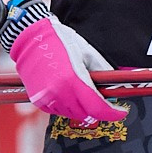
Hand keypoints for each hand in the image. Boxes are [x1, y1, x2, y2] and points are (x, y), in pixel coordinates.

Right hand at [8, 9, 124, 123]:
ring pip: (73, 114)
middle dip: (98, 109)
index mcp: (73, 79)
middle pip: (86, 113)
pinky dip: (67, 106)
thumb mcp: (88, 52)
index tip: (120, 112)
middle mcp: (59, 92)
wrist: (31, 38)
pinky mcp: (39, 100)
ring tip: (83, 92)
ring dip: (83, 108)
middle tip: (103, 99)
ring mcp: (47, 97)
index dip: (112, 113)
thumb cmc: (60, 41)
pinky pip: (58, 111)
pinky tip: (68, 93)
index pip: (97, 107)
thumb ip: (104, 71)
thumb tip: (118, 83)